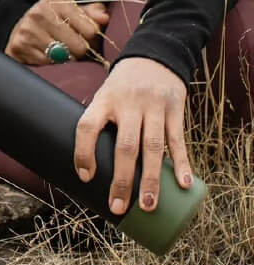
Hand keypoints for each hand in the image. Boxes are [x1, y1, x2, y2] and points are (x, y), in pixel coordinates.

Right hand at [5, 0, 108, 64]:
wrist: (21, 28)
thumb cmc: (55, 22)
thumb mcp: (73, 13)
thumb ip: (92, 14)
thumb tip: (104, 18)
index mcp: (56, 1)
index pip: (90, 28)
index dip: (93, 39)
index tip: (89, 39)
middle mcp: (39, 12)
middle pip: (78, 46)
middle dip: (81, 52)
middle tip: (76, 50)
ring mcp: (27, 30)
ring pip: (63, 57)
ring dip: (66, 60)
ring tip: (63, 54)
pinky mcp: (18, 46)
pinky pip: (47, 64)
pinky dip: (51, 65)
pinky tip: (48, 58)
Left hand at [74, 57, 191, 215]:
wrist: (153, 57)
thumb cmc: (122, 87)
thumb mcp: (104, 96)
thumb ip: (100, 124)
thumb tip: (88, 166)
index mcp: (103, 100)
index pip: (87, 126)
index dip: (83, 152)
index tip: (85, 177)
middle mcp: (128, 104)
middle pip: (125, 145)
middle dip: (122, 179)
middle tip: (118, 207)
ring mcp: (153, 107)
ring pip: (152, 147)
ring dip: (151, 179)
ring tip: (148, 205)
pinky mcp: (174, 110)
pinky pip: (177, 140)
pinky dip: (180, 163)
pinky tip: (182, 184)